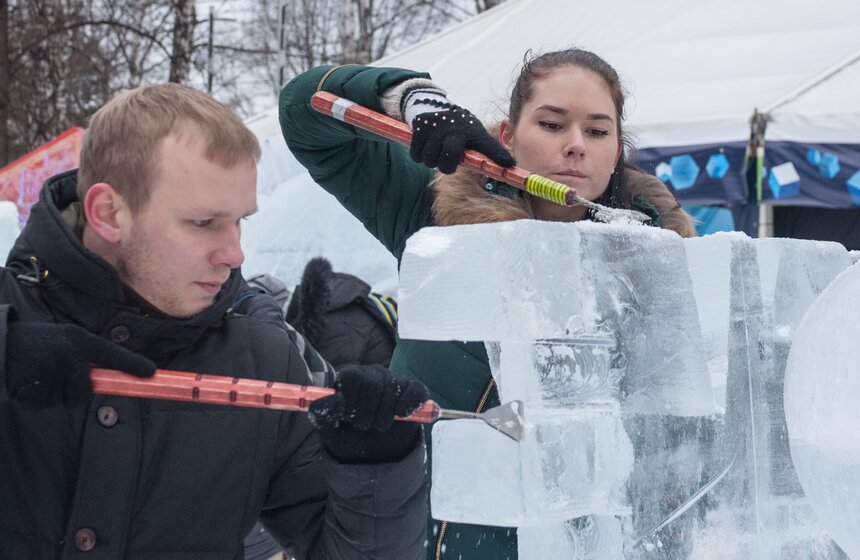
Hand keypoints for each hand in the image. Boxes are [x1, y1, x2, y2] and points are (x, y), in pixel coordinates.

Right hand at [5, 321, 155, 408]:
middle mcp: (67, 352)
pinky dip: (33, 399)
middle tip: (55, 375)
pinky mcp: (30, 384)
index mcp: (78, 339)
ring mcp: (48, 368)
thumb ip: (89, 358)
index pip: (111, 353)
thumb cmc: (39, 344)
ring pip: (61, 401)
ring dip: (50, 395)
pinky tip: (25, 381)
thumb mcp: (66, 342)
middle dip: (71, 392)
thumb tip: (117, 378)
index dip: (131, 364)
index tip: (152, 374)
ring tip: (38, 374)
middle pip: (83, 393)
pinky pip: (41, 405)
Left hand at [308, 364, 427, 463]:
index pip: (351, 376)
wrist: (372, 454)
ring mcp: (394, 380)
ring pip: (393, 388)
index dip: (350, 400)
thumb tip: (336, 398)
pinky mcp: (413, 391)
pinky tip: (402, 415)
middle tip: (364, 426)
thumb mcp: (328, 428)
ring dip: (385, 416)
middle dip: (367, 412)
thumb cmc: (348, 435)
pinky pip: (415, 390)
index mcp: (350, 377)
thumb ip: (322, 412)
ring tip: (379, 427)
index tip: (348, 418)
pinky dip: (409, 404)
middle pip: (373, 383)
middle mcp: (372, 374)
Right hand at [403, 89, 514, 173]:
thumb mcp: (478, 137)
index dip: (497, 155)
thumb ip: (493, 152)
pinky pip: (416, 154)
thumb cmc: (463, 131)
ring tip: (436, 152)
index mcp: (473, 132)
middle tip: (447, 162)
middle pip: (447, 161)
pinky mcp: (421, 124)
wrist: (438, 108)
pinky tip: (425, 147)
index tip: (509, 164)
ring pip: (429, 159)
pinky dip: (418, 155)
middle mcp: (456, 128)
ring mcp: (437, 125)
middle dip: (446, 167)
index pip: (488, 146)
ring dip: (431, 161)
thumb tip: (512, 165)